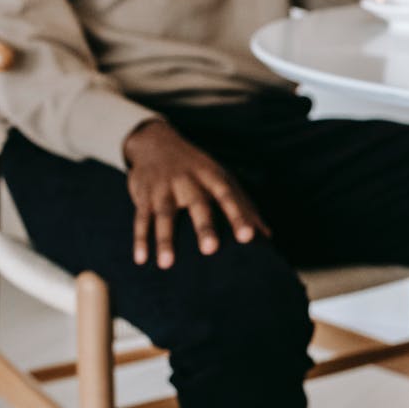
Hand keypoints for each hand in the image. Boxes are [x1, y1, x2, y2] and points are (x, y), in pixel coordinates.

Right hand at [122, 120, 269, 268]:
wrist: (157, 143)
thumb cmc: (199, 169)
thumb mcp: (223, 179)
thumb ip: (245, 206)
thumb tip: (268, 237)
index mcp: (213, 177)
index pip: (229, 196)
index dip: (239, 215)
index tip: (249, 237)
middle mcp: (189, 181)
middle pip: (198, 204)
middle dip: (204, 227)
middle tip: (211, 250)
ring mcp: (164, 188)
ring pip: (164, 214)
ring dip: (165, 239)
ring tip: (167, 264)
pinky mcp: (144, 195)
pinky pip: (141, 218)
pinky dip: (140, 239)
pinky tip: (141, 259)